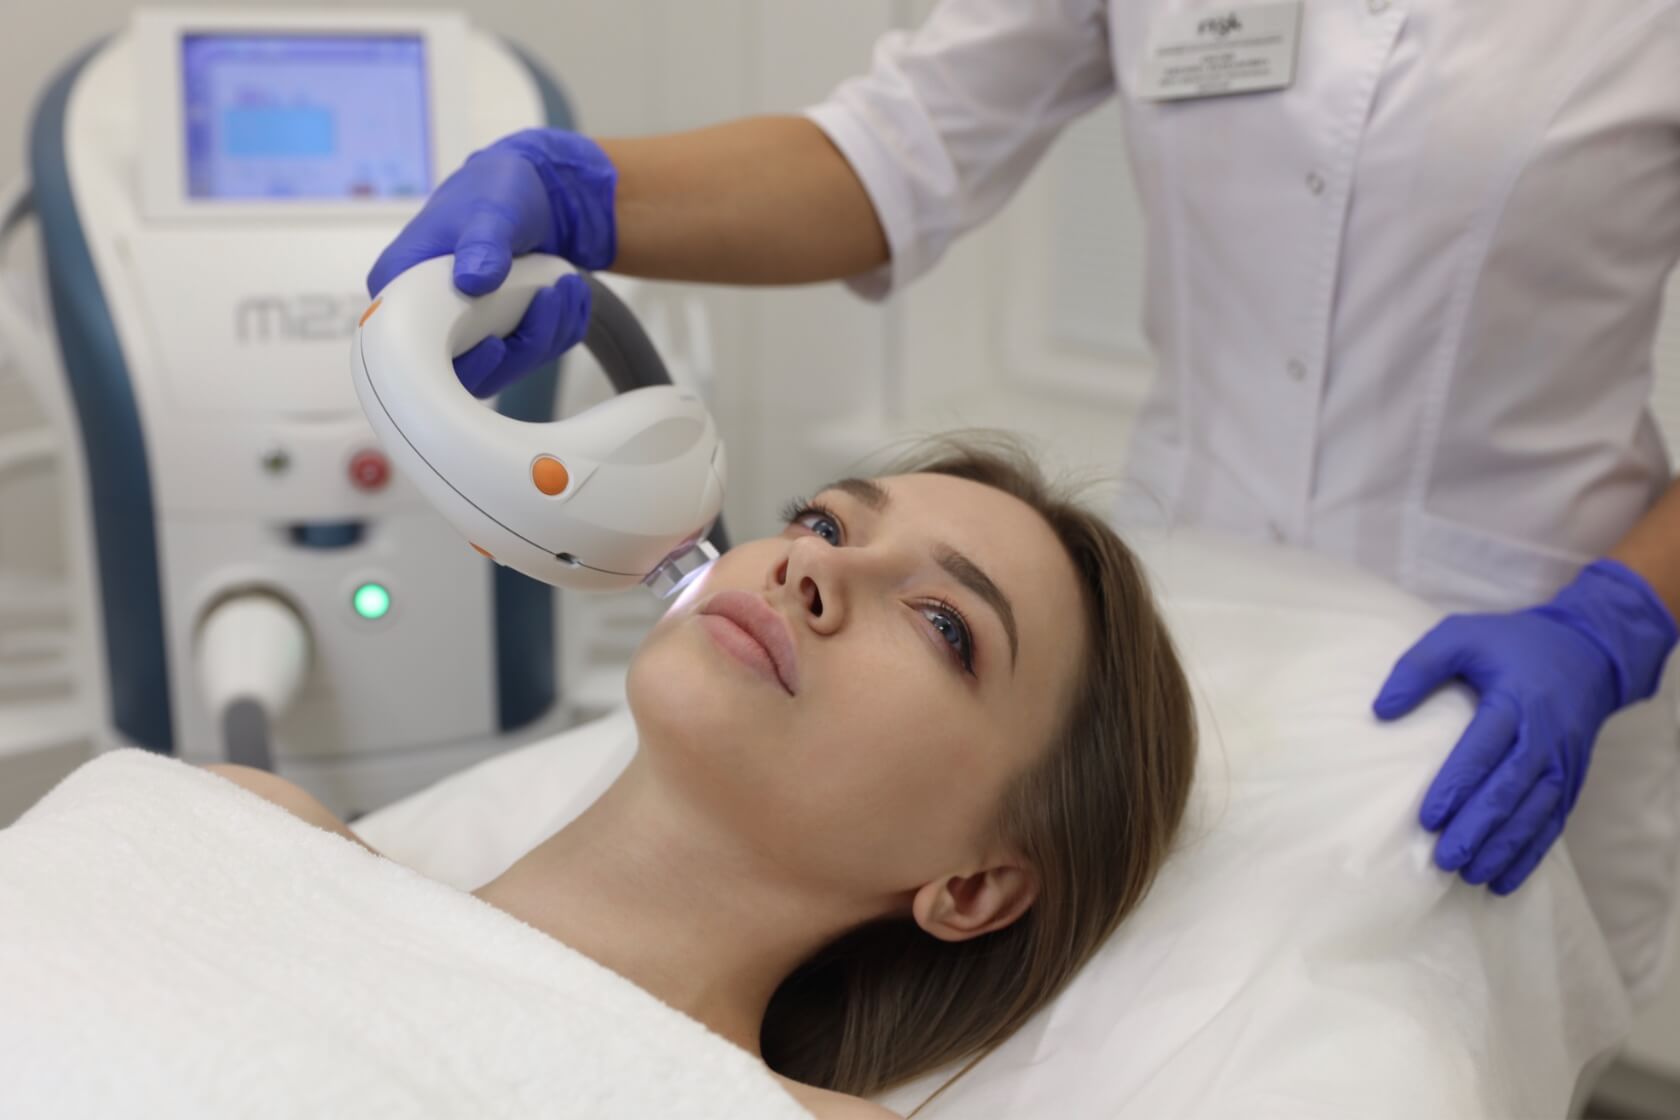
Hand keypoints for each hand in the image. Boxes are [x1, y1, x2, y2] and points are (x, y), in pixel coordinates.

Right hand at [366, 129, 617, 397]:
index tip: (497, 345)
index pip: (413, 350)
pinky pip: (531, 353)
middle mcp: (425, 319)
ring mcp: (465, 332)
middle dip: (521, 346)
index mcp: (400, 287)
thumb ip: (482, 242)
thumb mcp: (490, 210)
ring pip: (506, 367)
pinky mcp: (498, 335)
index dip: (456, 362)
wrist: (530, 191)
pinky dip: (558, 329)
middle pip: (468, 372)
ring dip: (547, 333)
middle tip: (554, 298)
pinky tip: (570, 294)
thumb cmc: (494, 191)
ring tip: (568, 285)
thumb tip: (471, 282)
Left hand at [1372, 559, 1676, 893]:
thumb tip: (1380, 709)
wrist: (1588, 653)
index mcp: (1514, 701)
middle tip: (1445, 859)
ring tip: (1470, 874)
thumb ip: (1419, 666)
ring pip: (1533, 813)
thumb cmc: (1511, 645)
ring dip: (1503, 848)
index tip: (1429, 817)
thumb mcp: (1462, 635)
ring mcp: (1562, 763)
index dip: (1457, 785)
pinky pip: (1552, 823)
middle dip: (1478, 828)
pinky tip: (1503, 881)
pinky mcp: (1571, 780)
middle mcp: (1543, 737)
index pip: (1483, 749)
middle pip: (1509, 790)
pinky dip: (1530, 854)